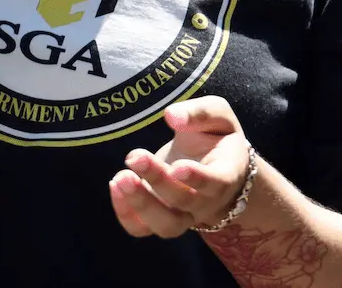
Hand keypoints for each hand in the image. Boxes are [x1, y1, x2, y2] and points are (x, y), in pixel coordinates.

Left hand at [108, 96, 250, 238]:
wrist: (219, 168)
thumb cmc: (218, 138)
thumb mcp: (219, 116)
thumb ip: (200, 113)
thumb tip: (172, 115)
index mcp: (226, 175)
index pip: (215, 184)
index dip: (197, 178)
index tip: (176, 166)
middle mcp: (207, 202)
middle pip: (183, 202)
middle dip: (157, 181)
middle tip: (134, 156)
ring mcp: (184, 215)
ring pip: (165, 225)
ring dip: (140, 204)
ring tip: (120, 178)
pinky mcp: (160, 217)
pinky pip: (142, 228)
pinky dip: (125, 214)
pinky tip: (114, 186)